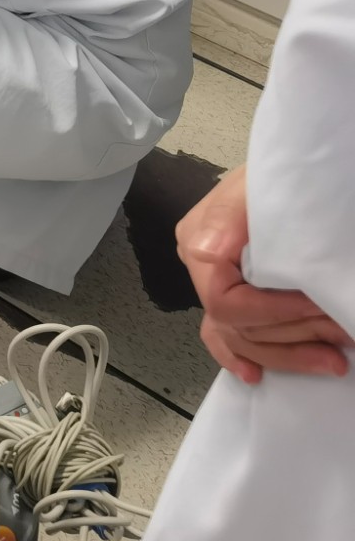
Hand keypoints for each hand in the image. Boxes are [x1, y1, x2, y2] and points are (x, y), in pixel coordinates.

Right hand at [177, 165, 350, 381]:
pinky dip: (238, 355)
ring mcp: (213, 280)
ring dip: (289, 354)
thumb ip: (243, 222)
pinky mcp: (230, 288)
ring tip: (334, 357)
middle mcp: (200, 266)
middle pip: (237, 326)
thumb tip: (225, 258)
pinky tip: (254, 374)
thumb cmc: (283, 173)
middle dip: (295, 336)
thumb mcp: (261, 191)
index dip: (272, 312)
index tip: (317, 305)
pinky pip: (224, 333)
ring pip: (239, 338)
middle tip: (343, 334)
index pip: (224, 300)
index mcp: (202, 243)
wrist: (291, 165)